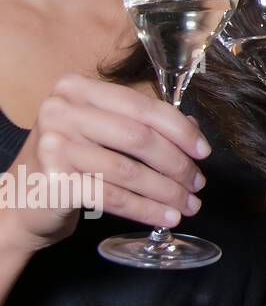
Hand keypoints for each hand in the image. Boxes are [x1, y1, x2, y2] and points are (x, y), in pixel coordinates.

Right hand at [2, 74, 209, 253]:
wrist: (20, 203)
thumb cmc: (69, 163)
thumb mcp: (100, 133)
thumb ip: (141, 125)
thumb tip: (194, 129)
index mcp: (77, 89)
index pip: (143, 106)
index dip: (180, 130)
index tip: (204, 152)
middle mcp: (62, 110)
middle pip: (140, 138)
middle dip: (178, 164)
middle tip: (198, 183)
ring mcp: (55, 144)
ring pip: (130, 170)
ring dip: (167, 191)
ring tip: (188, 205)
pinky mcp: (55, 180)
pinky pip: (114, 196)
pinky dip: (146, 209)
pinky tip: (166, 217)